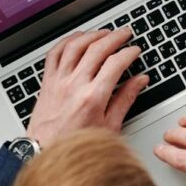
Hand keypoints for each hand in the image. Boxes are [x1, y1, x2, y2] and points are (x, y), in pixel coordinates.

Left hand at [27, 28, 147, 146]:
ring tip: (104, 32)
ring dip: (92, 35)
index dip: (129, 53)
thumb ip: (126, 99)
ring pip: (75, 46)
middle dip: (115, 37)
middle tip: (125, 33)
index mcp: (93, 97)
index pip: (115, 63)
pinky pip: (54, 54)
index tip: (135, 51)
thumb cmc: (77, 143)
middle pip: (97, 49)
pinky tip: (76, 38)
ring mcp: (58, 81)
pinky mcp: (47, 82)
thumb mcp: (110, 125)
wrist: (45, 152)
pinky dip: (66, 41)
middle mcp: (74, 85)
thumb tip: (139, 81)